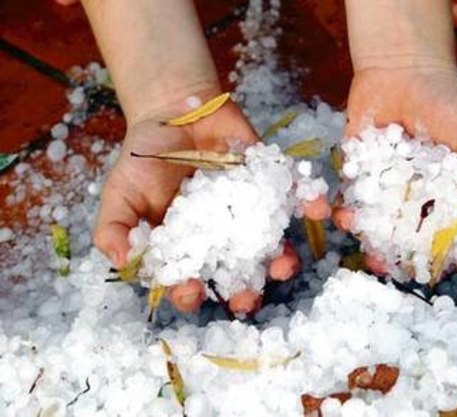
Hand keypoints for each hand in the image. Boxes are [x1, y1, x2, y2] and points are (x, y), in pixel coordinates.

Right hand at [94, 95, 300, 313]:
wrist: (177, 111)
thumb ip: (115, 228)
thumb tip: (122, 262)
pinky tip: (317, 210)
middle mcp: (221, 236)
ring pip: (269, 244)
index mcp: (186, 245)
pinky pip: (293, 198)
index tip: (192, 291)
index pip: (188, 277)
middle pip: (235, 271)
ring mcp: (249, 212)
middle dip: (243, 287)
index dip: (189, 290)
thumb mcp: (120, 191)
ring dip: (281, 258)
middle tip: (248, 297)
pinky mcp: (270, 186)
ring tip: (285, 265)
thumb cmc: (145, 156)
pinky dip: (308, 202)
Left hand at [336, 64, 456, 274]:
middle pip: (421, 238)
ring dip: (379, 246)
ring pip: (385, 229)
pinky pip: (354, 204)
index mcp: (456, 193)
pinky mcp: (361, 178)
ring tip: (376, 258)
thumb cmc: (451, 99)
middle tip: (410, 271)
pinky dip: (349, 216)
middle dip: (417, 259)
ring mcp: (390, 191)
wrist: (404, 67)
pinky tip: (348, 221)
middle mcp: (423, 198)